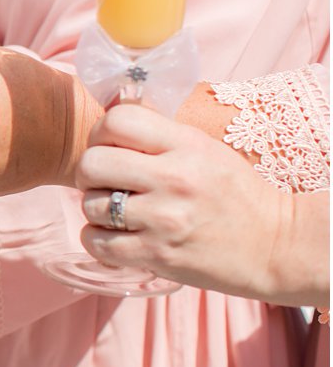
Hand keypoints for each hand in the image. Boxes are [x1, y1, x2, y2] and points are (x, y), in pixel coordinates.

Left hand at [76, 104, 325, 307]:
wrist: (275, 245)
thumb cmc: (234, 193)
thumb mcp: (204, 148)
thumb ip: (159, 133)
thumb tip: (110, 111)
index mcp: (186, 145)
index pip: (117, 120)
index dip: (101, 132)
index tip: (110, 146)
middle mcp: (174, 179)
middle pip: (91, 163)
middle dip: (90, 172)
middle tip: (106, 181)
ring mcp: (164, 219)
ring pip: (90, 205)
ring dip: (96, 209)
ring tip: (118, 211)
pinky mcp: (158, 255)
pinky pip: (96, 242)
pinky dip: (97, 239)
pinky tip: (116, 235)